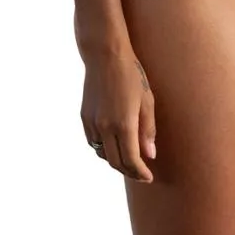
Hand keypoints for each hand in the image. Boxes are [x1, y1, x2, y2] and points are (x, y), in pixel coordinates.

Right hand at [81, 46, 155, 181]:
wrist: (104, 57)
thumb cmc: (131, 76)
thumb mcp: (147, 101)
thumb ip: (148, 130)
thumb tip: (150, 155)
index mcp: (123, 124)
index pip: (131, 160)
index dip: (140, 172)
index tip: (148, 177)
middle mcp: (104, 127)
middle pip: (115, 162)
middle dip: (129, 172)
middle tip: (141, 175)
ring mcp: (92, 123)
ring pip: (102, 154)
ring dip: (116, 162)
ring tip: (130, 162)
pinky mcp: (84, 117)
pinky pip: (94, 143)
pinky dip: (104, 150)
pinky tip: (115, 147)